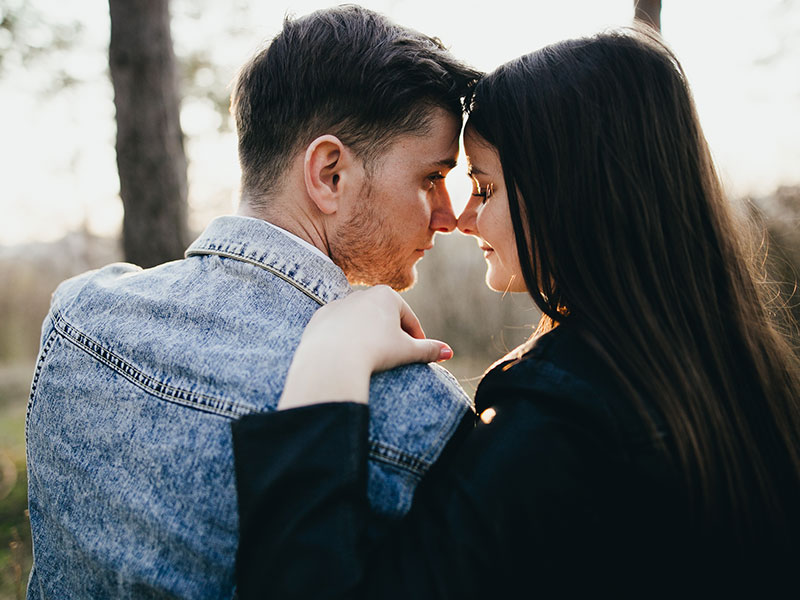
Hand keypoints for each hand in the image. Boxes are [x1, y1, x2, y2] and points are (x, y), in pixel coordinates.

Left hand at [278, 286, 452, 409]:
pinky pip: (338, 330)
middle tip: (397, 356)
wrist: (332, 358)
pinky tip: (348, 355)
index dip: (416, 337)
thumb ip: (428, 350)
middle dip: (391, 335)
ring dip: (368, 336)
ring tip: (371, 357)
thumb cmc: (375, 351)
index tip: (419, 352)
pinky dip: (345, 340)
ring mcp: (338, 305)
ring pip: (359, 323)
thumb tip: (449, 352)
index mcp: (387, 295)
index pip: (408, 318)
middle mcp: (361, 294)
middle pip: (383, 318)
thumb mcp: (407, 351)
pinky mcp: (320, 318)